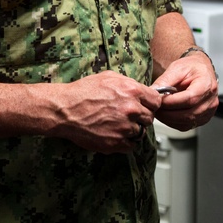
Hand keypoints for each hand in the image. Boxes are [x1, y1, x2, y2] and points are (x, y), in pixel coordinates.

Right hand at [48, 71, 162, 153]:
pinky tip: (116, 135)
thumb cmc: (83, 92)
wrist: (65, 110)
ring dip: (132, 130)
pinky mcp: (115, 143)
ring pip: (140, 132)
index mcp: (132, 91)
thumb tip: (141, 90)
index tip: (145, 106)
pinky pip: (131, 146)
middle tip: (129, 116)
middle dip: (141, 117)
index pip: (156, 101)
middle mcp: (131, 109)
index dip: (150, 104)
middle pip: (150, 118)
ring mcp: (124, 128)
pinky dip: (125, 142)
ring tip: (118, 125)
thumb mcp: (109, 77)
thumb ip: (129, 83)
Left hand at [152, 50, 218, 131]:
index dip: (171, 102)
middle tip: (155, 108)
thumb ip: (165, 80)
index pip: (189, 99)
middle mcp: (211, 100)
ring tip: (159, 111)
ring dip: (169, 119)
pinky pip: (188, 125)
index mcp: (206, 84)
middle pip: (188, 114)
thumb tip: (153, 92)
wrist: (201, 70)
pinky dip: (174, 122)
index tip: (158, 100)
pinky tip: (167, 115)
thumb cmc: (192, 67)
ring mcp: (209, 111)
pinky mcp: (204, 118)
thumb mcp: (177, 68)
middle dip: (168, 113)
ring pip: (187, 122)